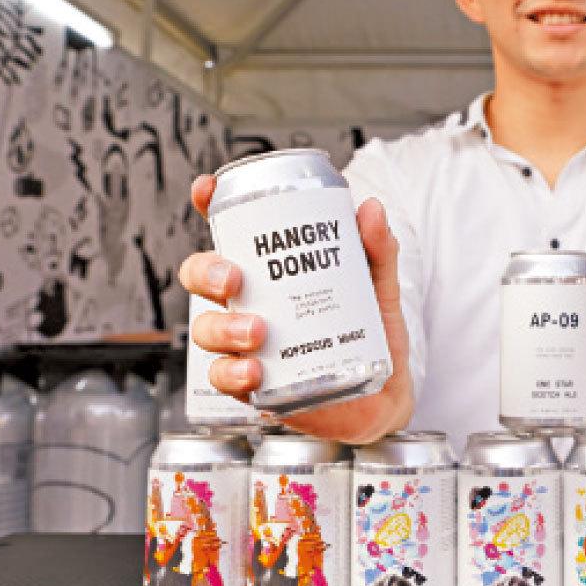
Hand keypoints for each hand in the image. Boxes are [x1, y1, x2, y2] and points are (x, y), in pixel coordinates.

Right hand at [178, 175, 413, 442]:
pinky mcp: (252, 384)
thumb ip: (377, 251)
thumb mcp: (378, 287)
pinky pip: (223, 376)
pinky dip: (232, 373)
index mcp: (273, 271)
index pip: (233, 233)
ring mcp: (246, 343)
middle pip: (202, 276)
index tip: (207, 190)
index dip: (211, 207)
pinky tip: (255, 371)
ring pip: (206, 327)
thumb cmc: (373, 335)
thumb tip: (372, 208)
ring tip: (258, 332)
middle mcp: (250, 303)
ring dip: (222, 327)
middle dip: (207, 272)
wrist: (384, 396)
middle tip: (234, 280)